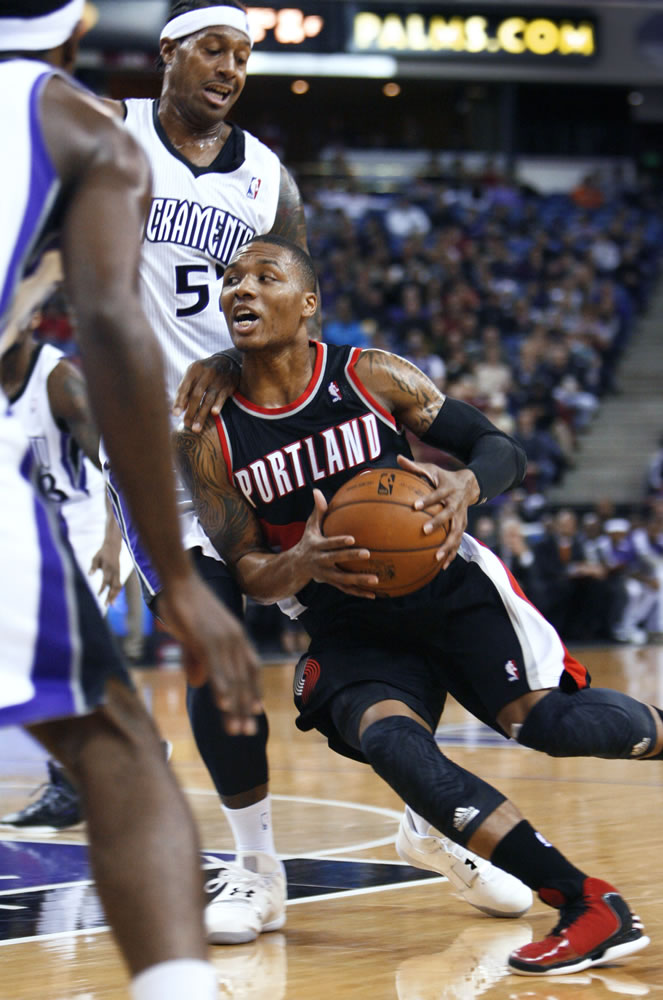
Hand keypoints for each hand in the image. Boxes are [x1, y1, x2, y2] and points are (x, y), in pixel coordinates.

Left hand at [89, 542, 122, 605]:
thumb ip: (93, 566)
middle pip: (114, 586)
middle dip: (111, 596)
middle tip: (107, 605)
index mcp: (108, 567)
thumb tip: (90, 575)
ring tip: (111, 604)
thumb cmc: (102, 552)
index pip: (106, 581)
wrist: (113, 546)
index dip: (102, 588)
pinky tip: (114, 597)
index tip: (98, 595)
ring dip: (115, 595)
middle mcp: (114, 571)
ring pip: (118, 586)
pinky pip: (119, 584)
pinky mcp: (119, 573)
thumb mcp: (96, 557)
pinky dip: (117, 591)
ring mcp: (118, 572)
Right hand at [158, 571, 262, 734]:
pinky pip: (217, 668)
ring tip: (237, 729)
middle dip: (246, 708)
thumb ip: (196, 660)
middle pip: (245, 680)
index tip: (257, 712)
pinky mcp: (207, 638)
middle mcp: (235, 640)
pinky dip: (222, 687)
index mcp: (237, 638)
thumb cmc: (185, 606)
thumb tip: (198, 684)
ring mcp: (223, 639)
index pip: (251, 670)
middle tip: (248, 733)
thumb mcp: (193, 637)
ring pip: (233, 679)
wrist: (180, 580)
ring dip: (236, 706)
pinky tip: (224, 705)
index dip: (254, 691)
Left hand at [172, 353, 239, 431]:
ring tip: (196, 428)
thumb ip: (186, 390)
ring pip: (208, 399)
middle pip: (196, 395)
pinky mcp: (229, 385)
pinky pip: (222, 397)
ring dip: (202, 414)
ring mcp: (218, 380)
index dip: (179, 401)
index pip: (184, 388)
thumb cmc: (205, 372)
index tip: (176, 414)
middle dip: (191, 411)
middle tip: (186, 424)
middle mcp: (206, 373)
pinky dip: (218, 404)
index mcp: (194, 370)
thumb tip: (179, 410)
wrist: (228, 362)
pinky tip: (214, 413)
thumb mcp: (194, 375)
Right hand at [296, 489, 378, 596]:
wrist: (295, 567)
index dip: (339, 541)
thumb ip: (318, 511)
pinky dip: (359, 593)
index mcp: (316, 547)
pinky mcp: (332, 584)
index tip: (352, 538)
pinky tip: (375, 595)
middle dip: (351, 558)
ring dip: (359, 581)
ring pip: (343, 579)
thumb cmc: (308, 541)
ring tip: (376, 580)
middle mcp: (320, 562)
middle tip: (368, 554)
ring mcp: (326, 575)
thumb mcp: (310, 527)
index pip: (328, 544)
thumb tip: (316, 490)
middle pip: (336, 560)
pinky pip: (347, 589)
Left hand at [397, 454, 478, 569]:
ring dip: (447, 546)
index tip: (415, 506)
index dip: (427, 500)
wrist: (470, 485)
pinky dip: (451, 554)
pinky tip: (442, 566)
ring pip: (456, 533)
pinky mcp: (463, 526)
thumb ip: (415, 467)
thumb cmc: (444, 478)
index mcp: (448, 490)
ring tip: (436, 557)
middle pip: (448, 515)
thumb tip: (398, 458)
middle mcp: (456, 504)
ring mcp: (462, 517)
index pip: (437, 495)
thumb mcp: (432, 470)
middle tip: (425, 531)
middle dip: (438, 523)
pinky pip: (458, 542)